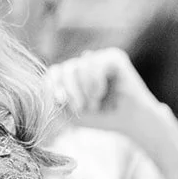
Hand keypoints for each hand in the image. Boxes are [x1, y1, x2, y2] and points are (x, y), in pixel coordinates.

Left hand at [46, 48, 168, 137]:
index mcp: (73, 74)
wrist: (130, 122)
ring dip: (84, 90)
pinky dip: (95, 83)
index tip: (59, 100)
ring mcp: (99, 57)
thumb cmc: (102, 118)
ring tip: (94, 104)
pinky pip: (95, 64)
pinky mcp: (114, 56)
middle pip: (65, 68)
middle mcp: (85, 62)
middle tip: (80, 108)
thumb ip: (57, 101)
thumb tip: (47, 84)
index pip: (54, 71)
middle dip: (70, 91)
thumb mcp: (73, 113)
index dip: (52, 84)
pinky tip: (101, 93)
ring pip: (78, 66)